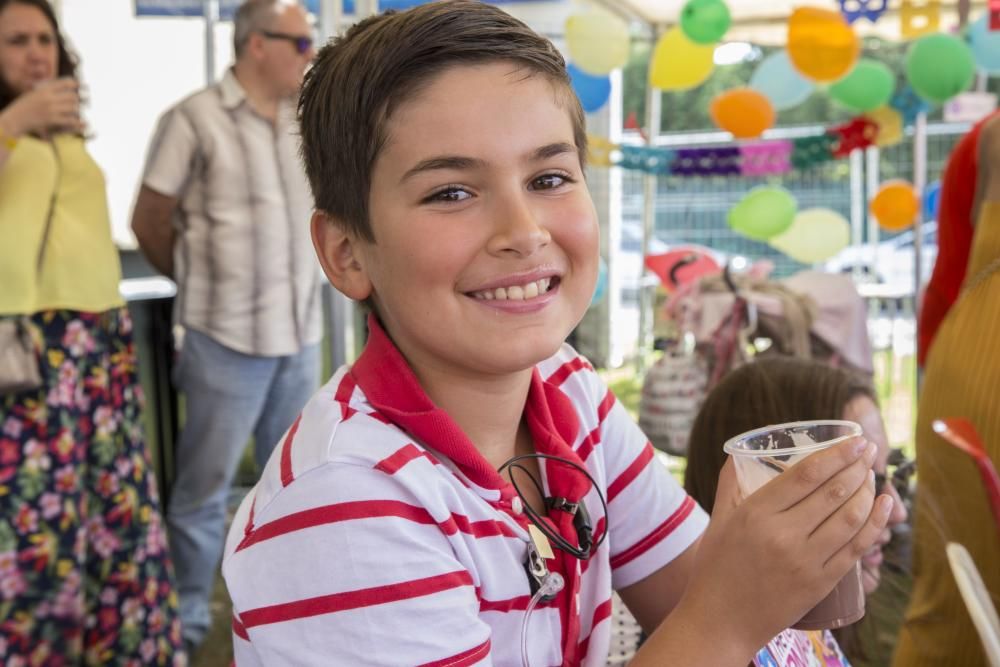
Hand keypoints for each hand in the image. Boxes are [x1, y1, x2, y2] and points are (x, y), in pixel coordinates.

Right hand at [0, 77, 81, 136]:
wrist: (16, 118)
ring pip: (73, 108)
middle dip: (76, 100)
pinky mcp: (52, 119)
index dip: (75, 83)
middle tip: (76, 102)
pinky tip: (81, 123)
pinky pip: (70, 120)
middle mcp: (49, 97)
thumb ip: (49, 90)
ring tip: (74, 112)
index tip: (81, 85)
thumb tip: (65, 87)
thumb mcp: (35, 93)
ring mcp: (51, 108)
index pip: (65, 83)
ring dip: (76, 111)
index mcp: (45, 89)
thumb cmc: (25, 106)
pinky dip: (77, 122)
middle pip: (73, 96)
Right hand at [681, 437, 893, 653]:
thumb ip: (730, 484)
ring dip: (868, 492)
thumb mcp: (717, 520)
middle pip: (833, 492)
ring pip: (850, 518)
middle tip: (869, 452)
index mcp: (755, 514)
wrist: (720, 621)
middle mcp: (782, 535)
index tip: (856, 441)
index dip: (837, 454)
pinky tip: (885, 507)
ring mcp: (804, 561)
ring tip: (873, 477)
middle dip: (858, 467)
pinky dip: (875, 525)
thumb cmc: (715, 568)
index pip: (806, 475)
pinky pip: (856, 549)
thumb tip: (738, 454)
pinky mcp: (820, 583)